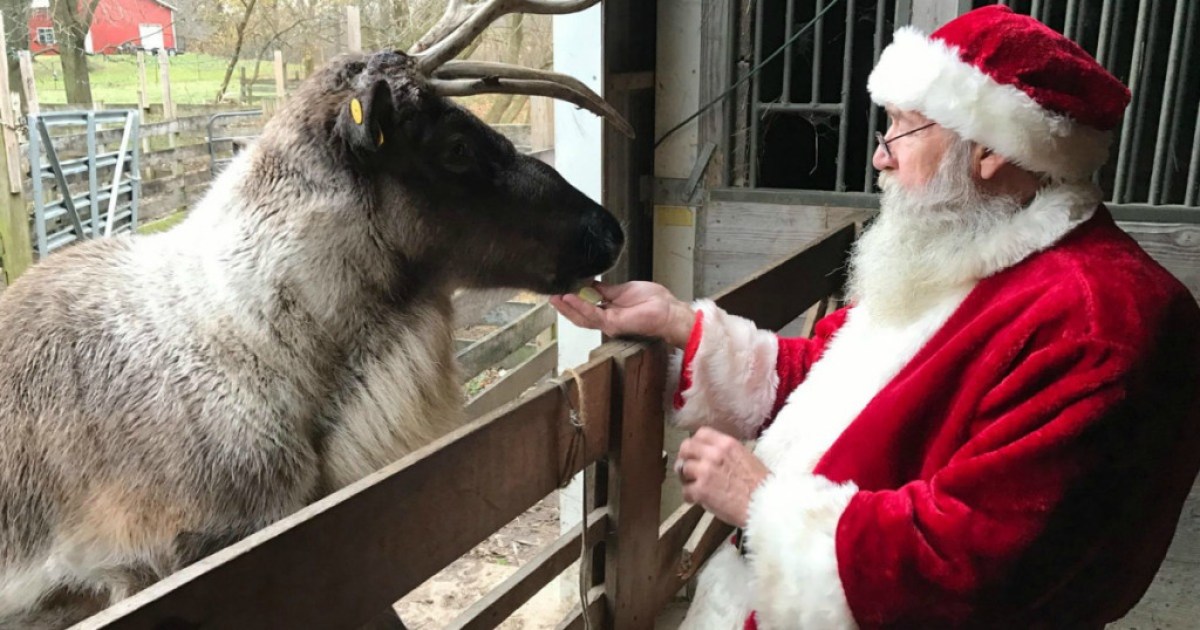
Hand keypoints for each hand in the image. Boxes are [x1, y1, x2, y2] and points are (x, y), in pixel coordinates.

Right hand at [549, 281, 695, 347]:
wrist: (667, 310)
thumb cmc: (652, 301)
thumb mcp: (622, 290)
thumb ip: (604, 290)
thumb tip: (589, 284)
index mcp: (608, 311)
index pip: (585, 308)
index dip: (571, 301)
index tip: (559, 290)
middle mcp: (606, 320)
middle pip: (579, 316)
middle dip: (564, 306)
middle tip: (550, 295)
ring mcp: (609, 324)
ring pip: (582, 318)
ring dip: (567, 307)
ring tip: (555, 297)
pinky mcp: (613, 324)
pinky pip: (592, 315)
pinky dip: (580, 306)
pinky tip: (569, 298)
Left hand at [675, 427, 769, 527]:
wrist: (765, 505)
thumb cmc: (761, 486)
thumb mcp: (747, 458)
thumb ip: (727, 454)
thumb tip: (713, 456)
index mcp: (727, 444)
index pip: (701, 433)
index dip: (695, 443)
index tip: (695, 451)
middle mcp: (714, 454)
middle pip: (686, 447)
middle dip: (684, 458)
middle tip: (687, 468)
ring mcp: (705, 471)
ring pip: (683, 469)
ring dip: (686, 478)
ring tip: (693, 487)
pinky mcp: (701, 490)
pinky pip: (685, 491)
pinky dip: (689, 497)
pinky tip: (696, 500)